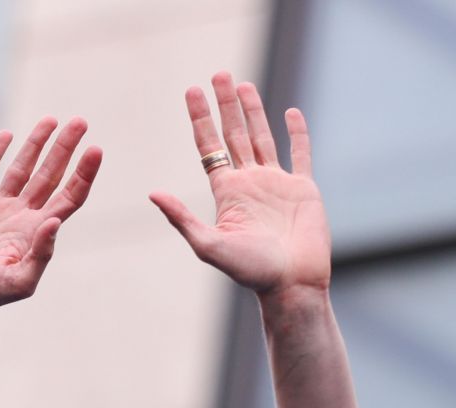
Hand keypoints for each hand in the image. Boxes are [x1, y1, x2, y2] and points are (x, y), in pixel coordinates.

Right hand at [0, 117, 101, 318]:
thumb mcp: (18, 282)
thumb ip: (40, 255)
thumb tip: (55, 222)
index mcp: (36, 234)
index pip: (68, 197)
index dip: (84, 174)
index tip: (96, 149)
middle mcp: (21, 218)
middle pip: (50, 176)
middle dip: (66, 149)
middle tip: (81, 122)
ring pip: (22, 169)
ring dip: (37, 144)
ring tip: (52, 119)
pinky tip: (8, 135)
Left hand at [150, 73, 330, 295]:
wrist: (291, 285)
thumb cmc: (251, 272)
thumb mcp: (209, 245)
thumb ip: (182, 218)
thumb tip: (152, 193)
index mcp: (227, 192)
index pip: (209, 146)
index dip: (200, 118)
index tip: (192, 90)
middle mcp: (249, 183)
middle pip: (234, 134)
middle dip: (225, 104)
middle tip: (218, 73)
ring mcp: (277, 184)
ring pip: (262, 137)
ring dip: (253, 111)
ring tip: (243, 85)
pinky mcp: (304, 189)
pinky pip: (300, 154)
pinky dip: (297, 133)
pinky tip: (290, 112)